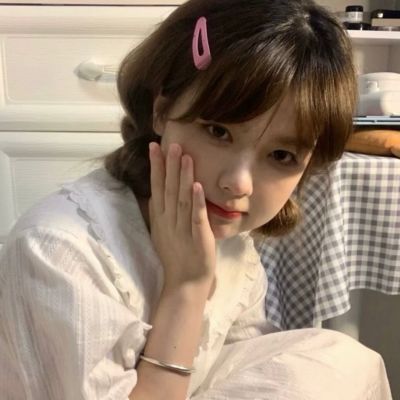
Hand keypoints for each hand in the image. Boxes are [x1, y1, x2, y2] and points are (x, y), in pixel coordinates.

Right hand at [148, 142, 215, 294]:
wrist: (185, 282)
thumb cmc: (176, 256)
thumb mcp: (162, 231)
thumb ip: (161, 212)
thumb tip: (157, 193)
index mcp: (161, 218)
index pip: (157, 187)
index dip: (156, 167)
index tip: (155, 146)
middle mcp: (169, 220)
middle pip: (169, 189)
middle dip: (169, 165)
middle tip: (172, 143)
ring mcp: (183, 228)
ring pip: (182, 198)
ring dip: (183, 177)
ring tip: (185, 157)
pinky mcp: (198, 237)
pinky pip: (196, 217)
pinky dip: (196, 202)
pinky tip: (196, 186)